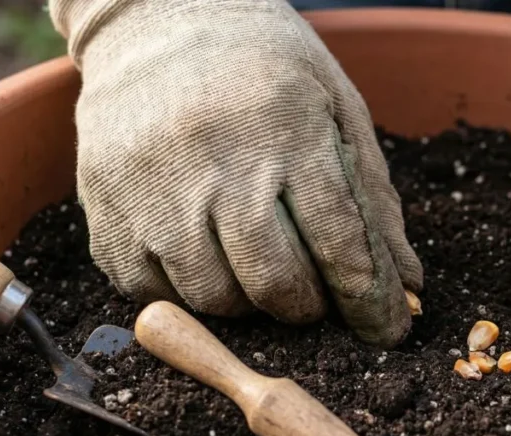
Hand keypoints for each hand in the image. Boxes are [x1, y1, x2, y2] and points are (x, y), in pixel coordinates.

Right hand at [49, 0, 421, 346]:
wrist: (156, 19)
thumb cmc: (264, 66)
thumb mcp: (336, 108)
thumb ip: (372, 197)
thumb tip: (406, 283)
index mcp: (285, 129)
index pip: (339, 242)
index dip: (369, 300)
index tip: (386, 331)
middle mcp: (215, 161)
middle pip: (275, 283)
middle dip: (308, 308)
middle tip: (314, 297)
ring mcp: (151, 188)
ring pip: (213, 299)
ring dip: (250, 306)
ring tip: (259, 273)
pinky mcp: (104, 209)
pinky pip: (152, 293)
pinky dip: (188, 297)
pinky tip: (207, 262)